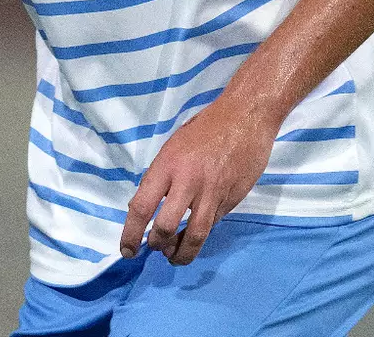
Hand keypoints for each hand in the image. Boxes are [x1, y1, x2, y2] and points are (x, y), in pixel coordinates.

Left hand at [119, 101, 275, 264]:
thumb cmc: (204, 129)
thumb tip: (141, 208)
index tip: (128, 250)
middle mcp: (188, 181)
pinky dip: (201, 233)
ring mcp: (213, 193)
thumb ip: (159, 178)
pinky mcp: (232, 200)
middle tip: (155, 248)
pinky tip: (195, 233)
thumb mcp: (173, 147)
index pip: (142, 206)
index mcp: (168, 165)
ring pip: (194, 235)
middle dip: (157, 245)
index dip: (131, 233)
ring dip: (181, 253)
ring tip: (174, 256)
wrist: (246, 117)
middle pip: (166, 226)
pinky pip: (212, 223)